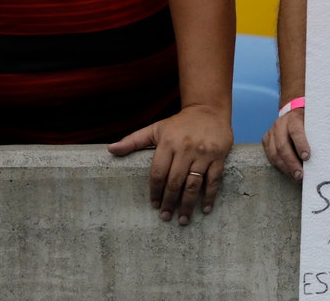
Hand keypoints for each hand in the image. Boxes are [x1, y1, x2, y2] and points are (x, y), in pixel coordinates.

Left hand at [108, 105, 232, 225]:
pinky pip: (214, 179)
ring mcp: (203, 153)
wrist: (208, 110)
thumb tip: (110, 149)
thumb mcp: (156, 129)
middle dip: (170, 202)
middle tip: (166, 217)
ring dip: (188, 204)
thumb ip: (134, 141)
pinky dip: (210, 196)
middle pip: (175, 181)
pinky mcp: (219, 156)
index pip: (158, 173)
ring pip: (193, 183)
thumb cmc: (179, 124)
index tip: (154, 205)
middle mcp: (185, 149)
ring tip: (183, 219)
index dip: (155, 191)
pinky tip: (205, 208)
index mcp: (168, 143)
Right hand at [262, 108, 308, 182]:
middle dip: (291, 163)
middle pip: (282, 146)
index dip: (301, 145)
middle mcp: (280, 124)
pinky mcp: (266, 139)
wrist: (293, 113)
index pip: (296, 132)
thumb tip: (322, 156)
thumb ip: (315, 136)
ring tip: (295, 177)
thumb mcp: (313, 124)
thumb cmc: (307, 122)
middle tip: (300, 175)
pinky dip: (279, 165)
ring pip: (274, 153)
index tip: (307, 157)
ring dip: (285, 168)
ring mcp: (271, 132)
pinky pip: (269, 155)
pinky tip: (288, 172)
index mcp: (294, 118)